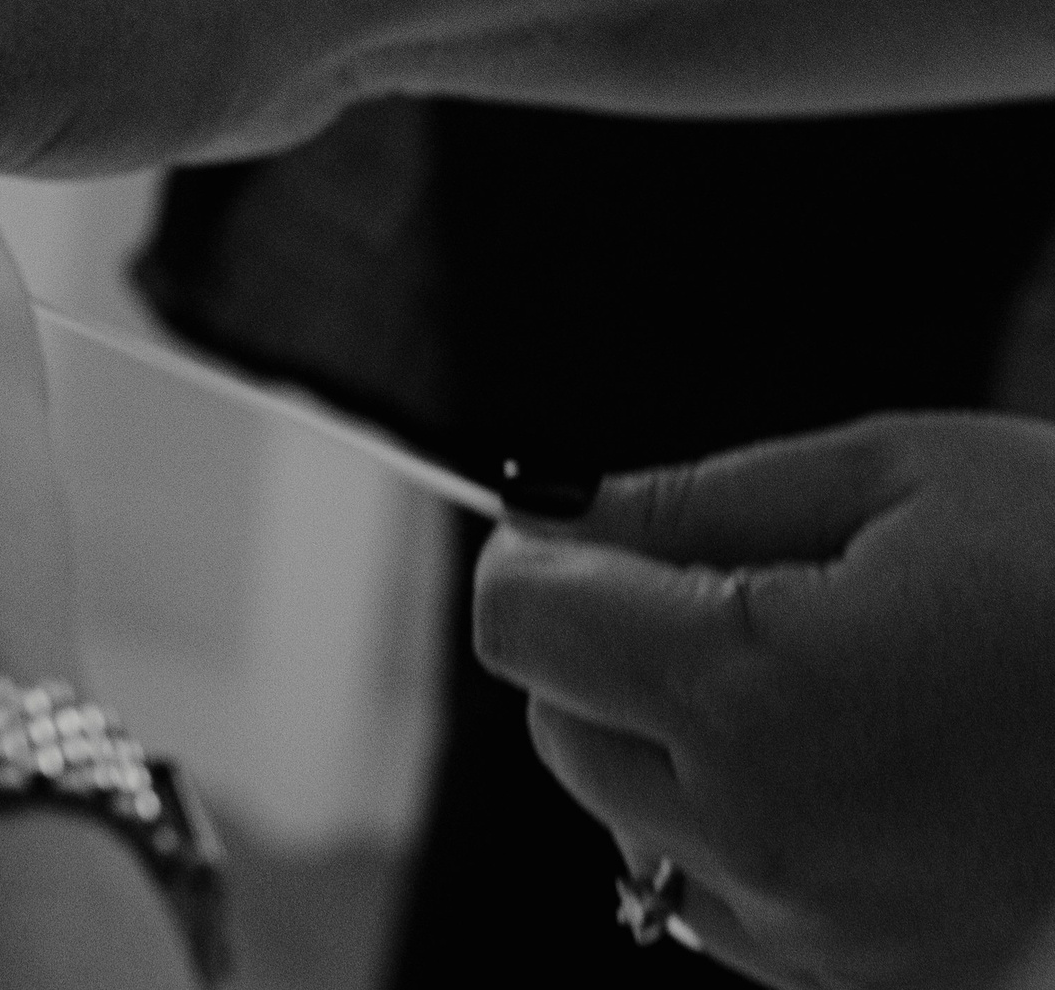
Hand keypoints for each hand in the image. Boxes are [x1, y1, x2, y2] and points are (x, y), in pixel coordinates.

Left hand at [473, 414, 1054, 988]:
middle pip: (562, 730)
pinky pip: (730, 906)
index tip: (589, 520)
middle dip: (601, 643)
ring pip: (633, 826)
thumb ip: (700, 499)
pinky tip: (853, 760)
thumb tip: (561, 509)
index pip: (521, 625)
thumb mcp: (895, 474)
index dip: (543, 554)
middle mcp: (768, 842)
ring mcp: (827, 943)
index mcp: (753, 694)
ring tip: (810, 669)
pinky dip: (743, 828)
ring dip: (667, 740)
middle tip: (718, 579)